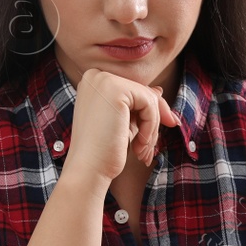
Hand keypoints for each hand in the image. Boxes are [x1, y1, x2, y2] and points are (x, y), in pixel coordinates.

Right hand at [62, 67, 179, 180]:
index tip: (151, 138)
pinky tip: (139, 145)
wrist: (87, 170)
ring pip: (149, 98)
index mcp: (94, 83)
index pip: (133, 91)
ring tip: (142, 151)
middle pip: (143, 92)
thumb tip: (158, 90)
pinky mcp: (115, 89)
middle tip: (150, 149)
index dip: (147, 113)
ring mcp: (104, 80)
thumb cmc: (103, 152)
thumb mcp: (123, 123)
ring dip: (152, 128)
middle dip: (153, 121)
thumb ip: (137, 105)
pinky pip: (149, 103)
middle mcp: (96, 76)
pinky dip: (151, 127)